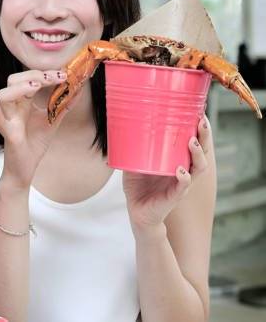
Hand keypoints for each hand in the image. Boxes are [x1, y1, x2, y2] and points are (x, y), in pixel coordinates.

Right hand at [0, 70, 76, 189]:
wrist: (25, 169)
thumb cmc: (34, 143)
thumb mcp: (52, 121)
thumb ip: (63, 105)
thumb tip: (78, 89)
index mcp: (23, 102)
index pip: (29, 79)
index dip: (44, 74)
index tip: (62, 74)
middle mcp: (14, 107)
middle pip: (13, 81)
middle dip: (33, 76)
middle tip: (52, 78)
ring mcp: (9, 119)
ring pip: (3, 96)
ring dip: (19, 89)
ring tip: (36, 86)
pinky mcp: (8, 134)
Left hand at [123, 116, 213, 232]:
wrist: (137, 211)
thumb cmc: (138, 185)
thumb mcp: (133, 162)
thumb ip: (130, 147)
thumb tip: (119, 125)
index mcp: (177, 159)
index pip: (194, 141)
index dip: (199, 128)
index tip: (199, 111)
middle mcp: (183, 169)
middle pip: (202, 151)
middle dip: (204, 137)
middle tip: (201, 122)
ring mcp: (181, 183)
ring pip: (198, 168)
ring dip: (197, 155)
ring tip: (192, 143)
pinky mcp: (173, 196)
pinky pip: (182, 187)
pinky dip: (183, 179)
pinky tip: (181, 170)